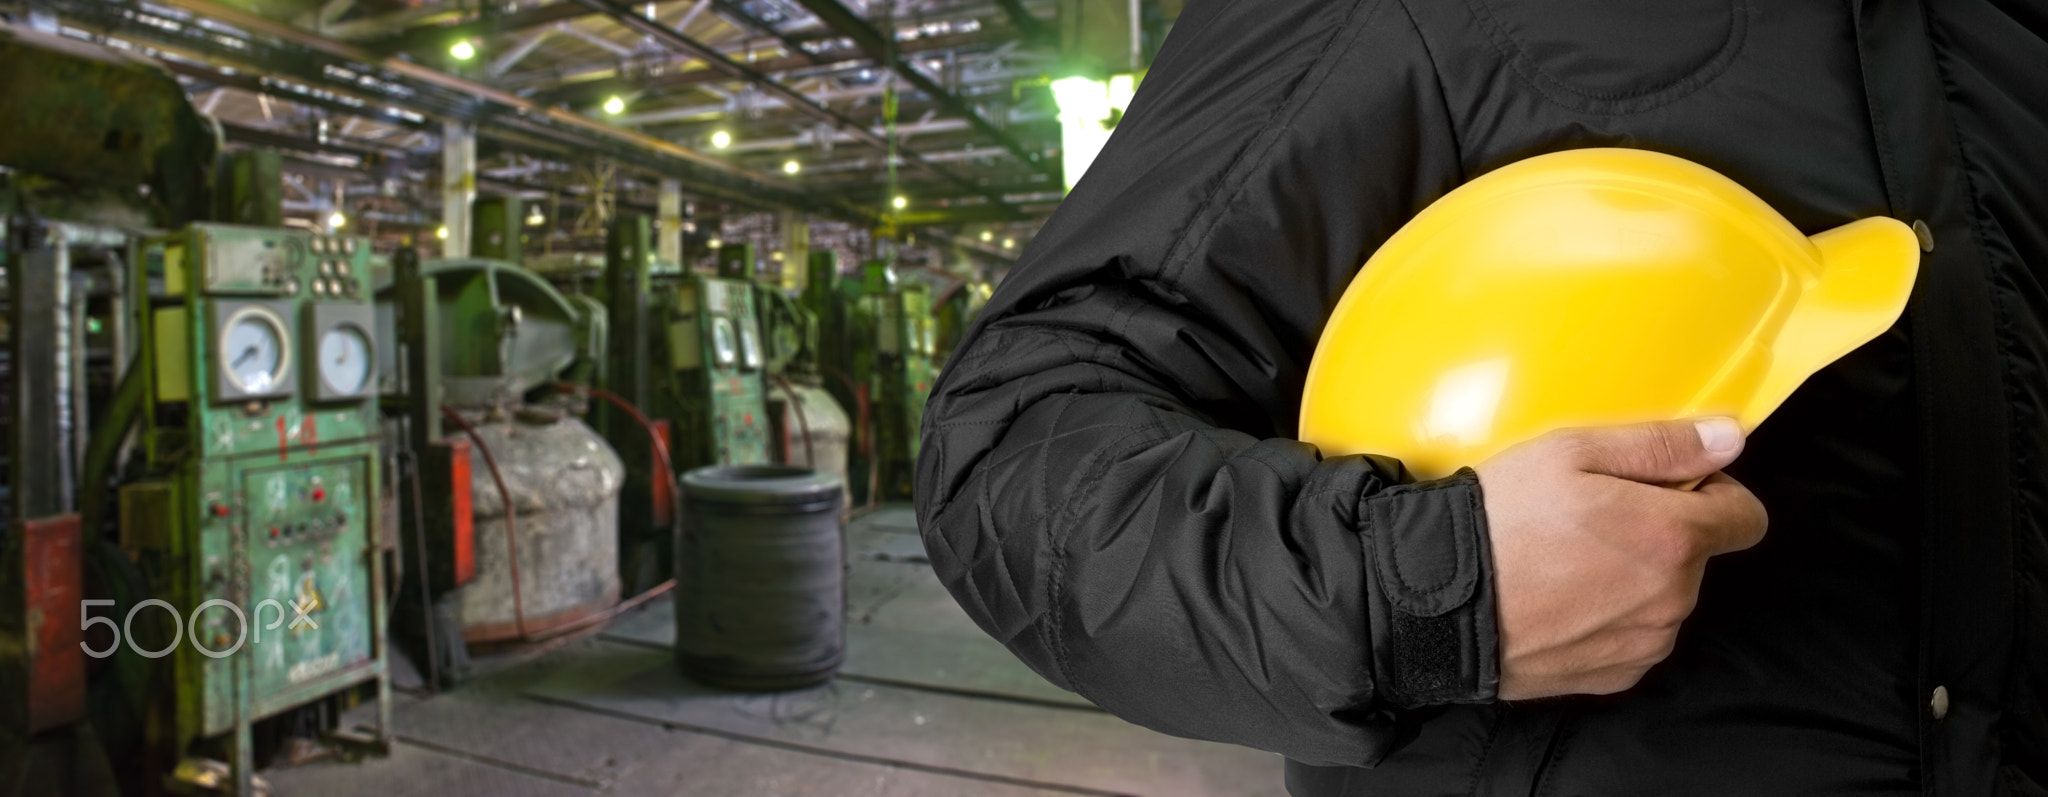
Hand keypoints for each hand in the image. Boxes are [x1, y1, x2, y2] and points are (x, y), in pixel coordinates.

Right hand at [1475, 418, 1767, 699]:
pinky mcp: (1614, 676)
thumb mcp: (1572, 453)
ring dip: (1634, 578)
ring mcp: (1645, 643)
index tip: (1663, 487)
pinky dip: (1609, 618)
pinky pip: (1634, 637)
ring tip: (1566, 561)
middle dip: (1659, 533)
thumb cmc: (1499, 521)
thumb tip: (1730, 439)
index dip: (1710, 491)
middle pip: (1697, 556)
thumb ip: (1662, 444)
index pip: (1747, 516)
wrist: (1437, 603)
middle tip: (1590, 519)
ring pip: (1664, 599)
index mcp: (1673, 537)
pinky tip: (1561, 599)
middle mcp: (1673, 598)